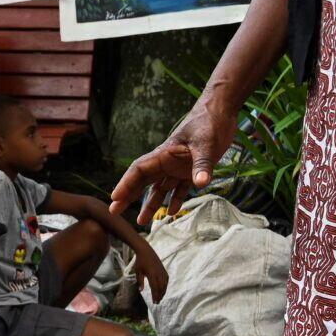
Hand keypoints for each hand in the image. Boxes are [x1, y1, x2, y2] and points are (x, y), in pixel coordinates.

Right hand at [112, 99, 238, 226]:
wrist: (220, 112)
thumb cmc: (208, 123)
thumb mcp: (205, 144)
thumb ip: (202, 164)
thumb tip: (200, 184)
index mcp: (164, 154)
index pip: (138, 171)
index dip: (125, 184)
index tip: (115, 198)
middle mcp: (167, 162)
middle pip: (143, 182)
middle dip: (129, 197)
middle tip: (114, 212)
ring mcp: (178, 167)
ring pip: (160, 188)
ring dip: (151, 204)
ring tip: (142, 222)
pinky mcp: (192, 169)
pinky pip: (179, 187)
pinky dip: (175, 199)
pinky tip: (172, 212)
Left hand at [136, 243, 169, 303]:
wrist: (146, 251)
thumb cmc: (140, 261)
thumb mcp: (138, 272)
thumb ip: (140, 281)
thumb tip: (141, 290)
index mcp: (152, 274)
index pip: (155, 288)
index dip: (155, 295)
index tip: (154, 302)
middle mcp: (158, 273)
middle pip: (161, 287)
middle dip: (159, 295)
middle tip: (157, 302)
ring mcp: (162, 271)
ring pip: (165, 284)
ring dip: (163, 291)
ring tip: (160, 297)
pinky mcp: (163, 269)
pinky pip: (166, 279)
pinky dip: (165, 285)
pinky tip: (163, 289)